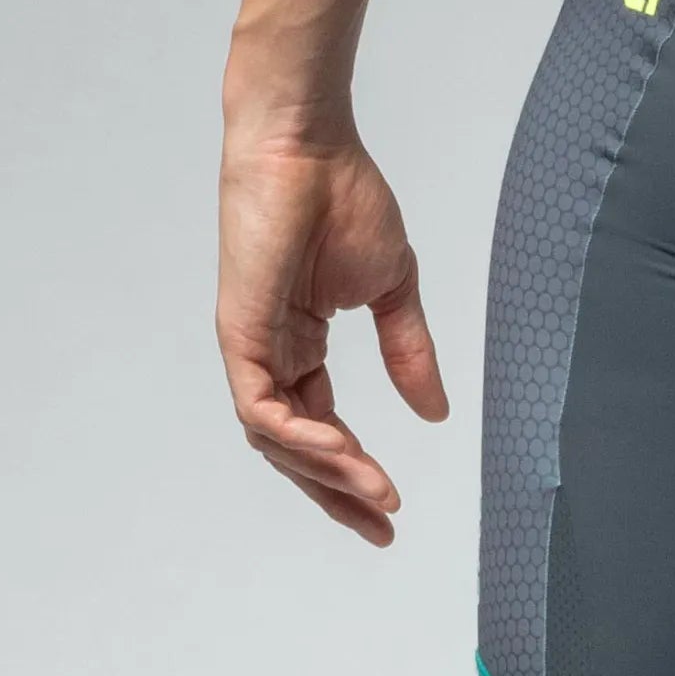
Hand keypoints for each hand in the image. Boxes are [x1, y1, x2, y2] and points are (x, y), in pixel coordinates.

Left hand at [216, 128, 447, 544]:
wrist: (308, 147)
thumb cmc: (344, 199)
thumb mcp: (393, 289)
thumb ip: (409, 353)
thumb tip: (435, 414)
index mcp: (300, 344)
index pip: (320, 425)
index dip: (353, 470)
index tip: (393, 506)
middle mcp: (270, 354)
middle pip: (295, 447)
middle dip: (336, 492)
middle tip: (379, 528)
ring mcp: (250, 346)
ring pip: (278, 438)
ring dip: (329, 471)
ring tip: (376, 492)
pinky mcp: (239, 334)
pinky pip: (262, 408)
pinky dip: (301, 437)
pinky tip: (344, 452)